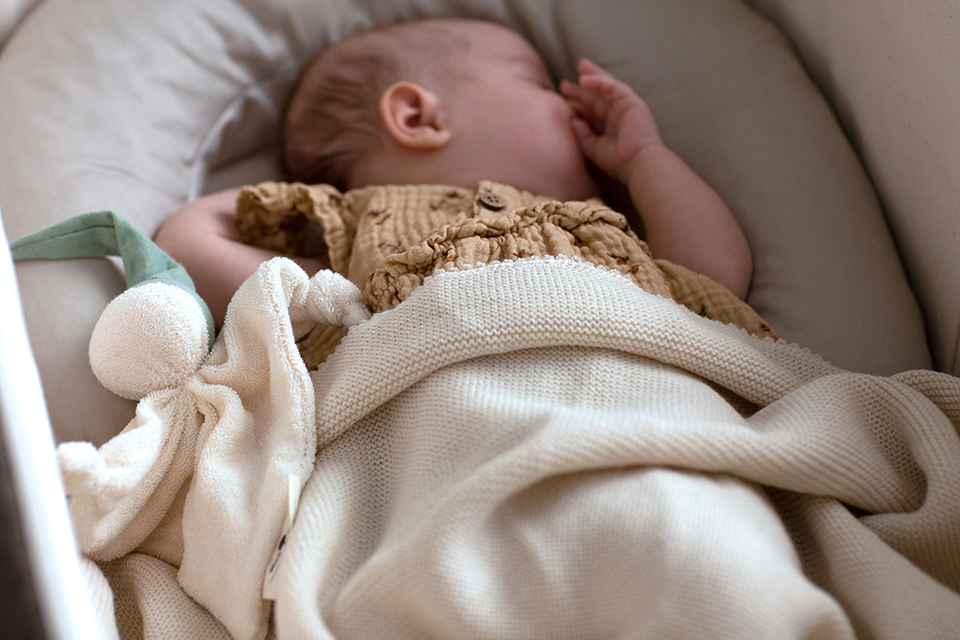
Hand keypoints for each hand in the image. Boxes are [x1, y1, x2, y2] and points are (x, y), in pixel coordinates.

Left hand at [560, 59, 661, 184]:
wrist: (638, 163)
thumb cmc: (618, 161)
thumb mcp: (594, 148)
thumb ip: (583, 135)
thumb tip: (573, 120)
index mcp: (611, 127)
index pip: (593, 111)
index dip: (579, 104)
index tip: (565, 100)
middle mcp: (618, 115)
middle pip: (598, 96)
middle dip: (583, 88)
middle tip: (565, 83)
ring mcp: (626, 106)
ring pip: (607, 86)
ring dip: (593, 76)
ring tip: (580, 66)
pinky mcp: (631, 101)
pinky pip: (612, 86)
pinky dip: (599, 81)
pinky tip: (584, 79)